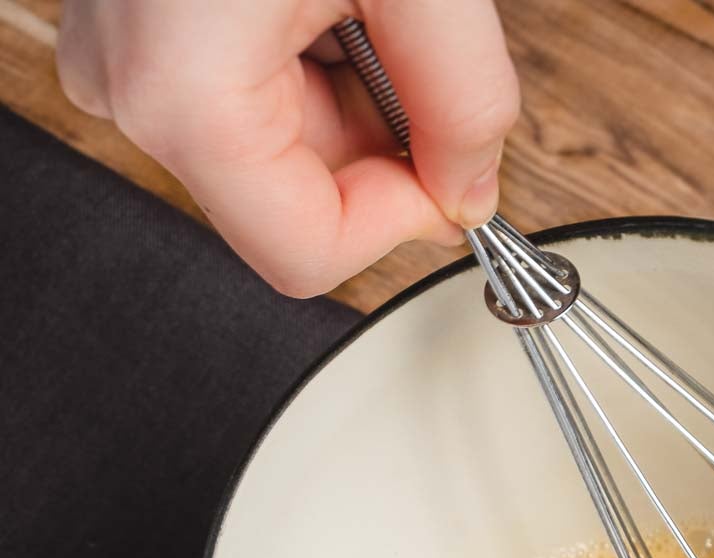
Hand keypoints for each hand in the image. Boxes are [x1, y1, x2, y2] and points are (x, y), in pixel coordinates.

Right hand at [57, 0, 519, 296]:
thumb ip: (466, 98)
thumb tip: (473, 186)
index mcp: (183, 92)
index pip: (308, 254)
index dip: (400, 222)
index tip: (450, 167)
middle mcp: (128, 86)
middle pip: (290, 200)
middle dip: (373, 143)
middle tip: (406, 42)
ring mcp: (119, 56)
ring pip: (269, 145)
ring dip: (342, 90)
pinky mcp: (128, 26)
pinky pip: (234, 87)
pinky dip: (300, 50)